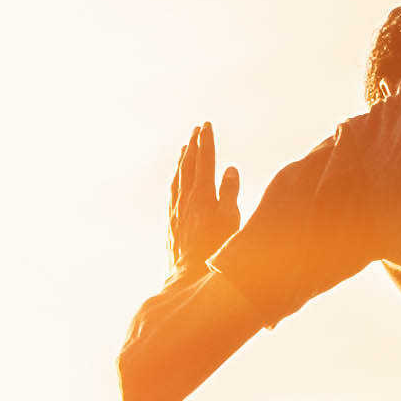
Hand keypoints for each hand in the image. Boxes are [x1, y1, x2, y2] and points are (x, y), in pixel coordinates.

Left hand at [163, 122, 240, 273]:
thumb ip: (229, 193)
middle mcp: (186, 198)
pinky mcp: (171, 220)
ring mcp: (176, 209)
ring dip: (183, 159)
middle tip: (197, 128)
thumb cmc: (215, 250)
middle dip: (194, 144)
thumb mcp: (229, 221)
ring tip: (186, 147)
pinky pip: (172, 191)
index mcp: (202, 194)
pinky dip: (176, 178)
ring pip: (178, 176)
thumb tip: (229, 169)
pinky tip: (176, 177)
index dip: (206, 141)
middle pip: (189, 164)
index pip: (204, 160)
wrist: (188, 275)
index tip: (207, 125)